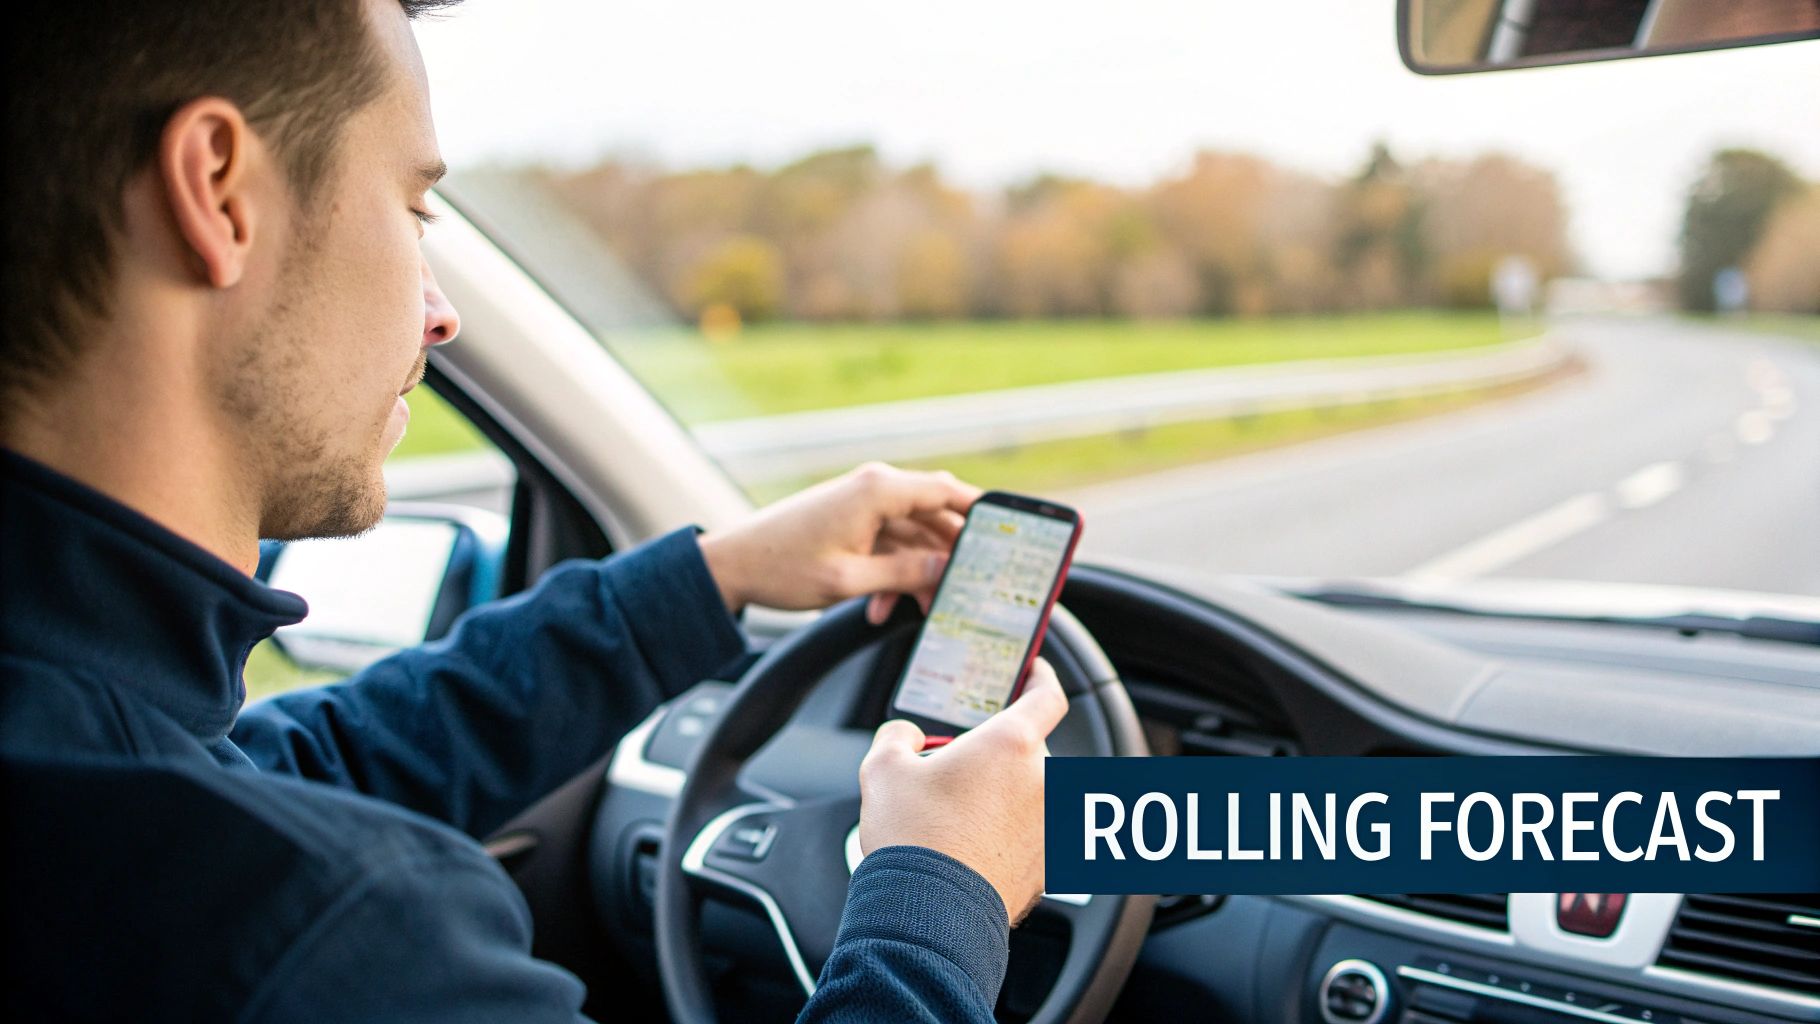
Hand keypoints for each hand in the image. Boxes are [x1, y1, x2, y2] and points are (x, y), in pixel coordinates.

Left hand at [697, 462, 980, 619]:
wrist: (731, 566)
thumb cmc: (782, 567)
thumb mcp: (850, 580)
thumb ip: (904, 572)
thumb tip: (945, 569)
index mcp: (878, 491)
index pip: (947, 491)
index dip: (981, 512)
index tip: (1007, 533)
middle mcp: (873, 488)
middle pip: (935, 516)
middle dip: (952, 556)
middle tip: (972, 587)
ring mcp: (861, 504)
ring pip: (913, 535)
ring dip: (919, 572)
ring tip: (925, 609)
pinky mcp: (850, 521)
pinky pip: (888, 544)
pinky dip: (893, 573)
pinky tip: (882, 608)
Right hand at [854, 659, 1068, 924]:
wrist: (928, 914)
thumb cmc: (913, 840)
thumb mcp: (883, 769)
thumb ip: (898, 737)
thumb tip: (906, 736)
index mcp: (1011, 744)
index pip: (1047, 695)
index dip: (1040, 677)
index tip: (1032, 674)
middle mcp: (1043, 780)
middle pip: (1028, 750)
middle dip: (997, 755)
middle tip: (959, 770)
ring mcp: (1052, 825)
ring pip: (1030, 794)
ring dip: (1004, 795)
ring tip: (958, 816)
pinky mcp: (1049, 864)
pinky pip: (1032, 834)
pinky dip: (1010, 833)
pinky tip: (971, 846)